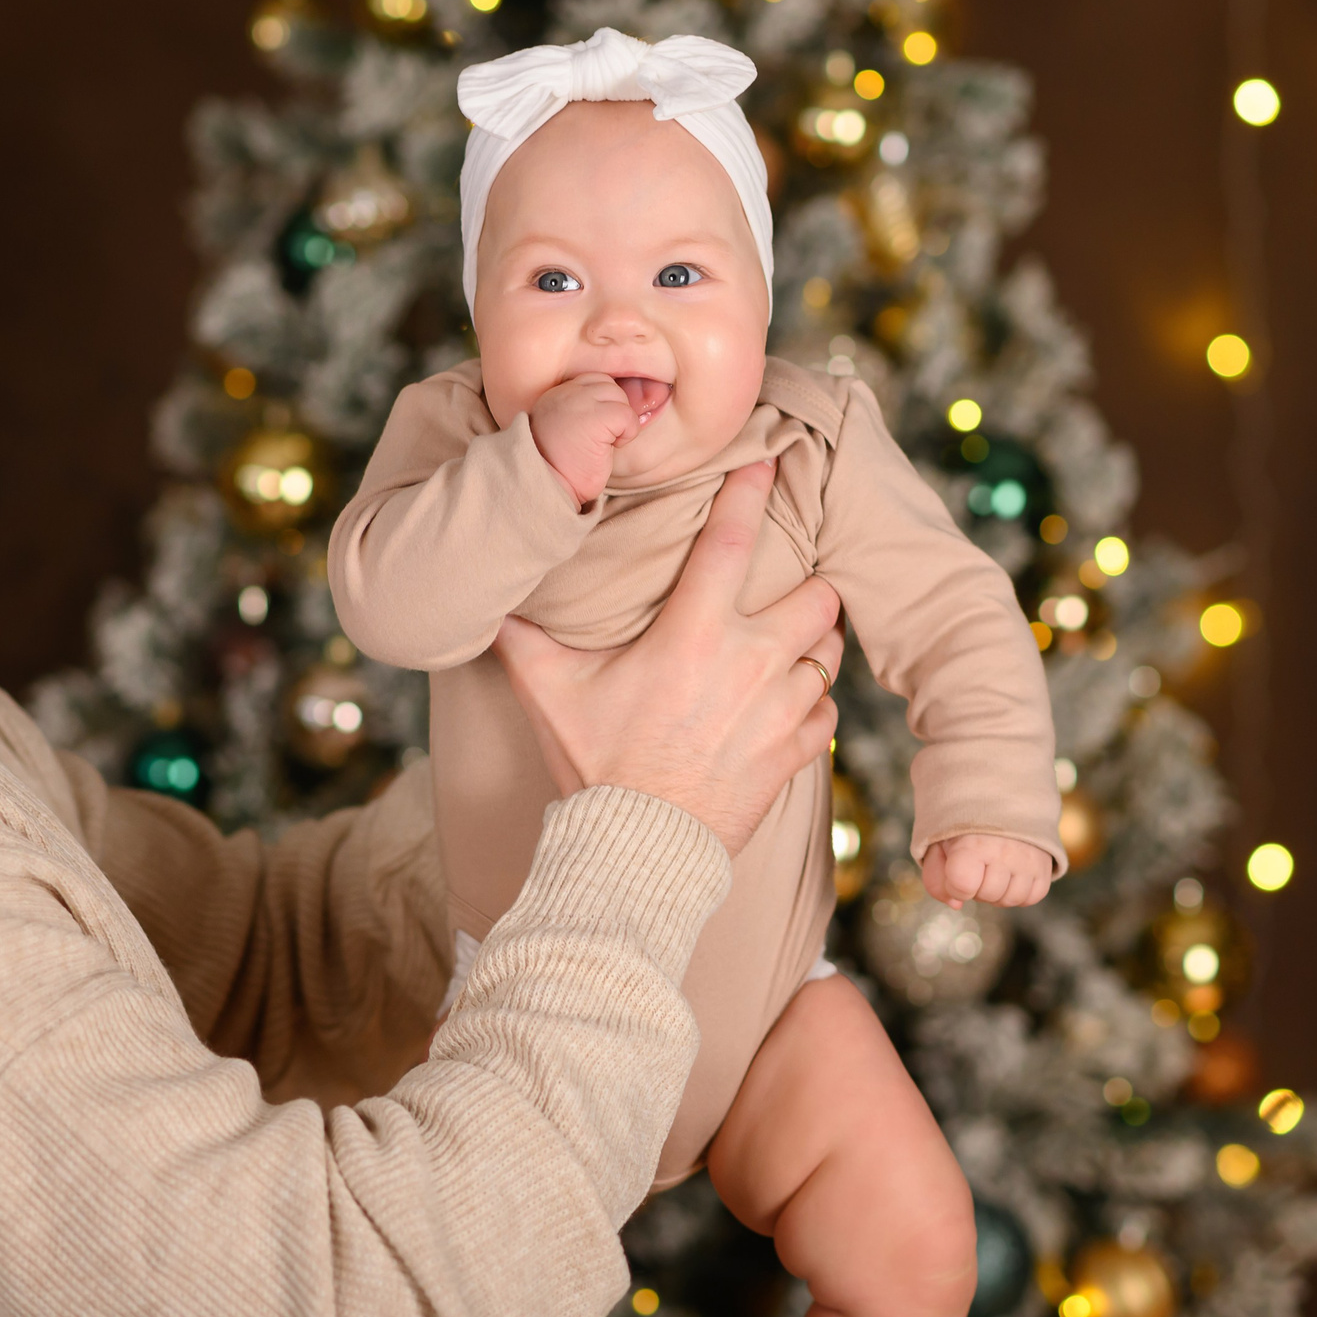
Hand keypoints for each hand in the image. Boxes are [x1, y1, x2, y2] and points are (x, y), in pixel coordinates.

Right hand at [493, 462, 842, 853]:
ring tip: (792, 645)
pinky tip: (787, 707)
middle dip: (809, 586)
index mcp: (694, 634)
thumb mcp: (550, 694)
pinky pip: (825, 714)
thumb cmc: (595, 766)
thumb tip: (489, 604)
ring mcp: (779, 711)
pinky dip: (812, 706)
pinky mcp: (794, 755)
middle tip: (788, 589)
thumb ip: (522, 641)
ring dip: (814, 645)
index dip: (750, 493)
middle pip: (816, 596)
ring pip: (828, 654)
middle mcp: (749, 663)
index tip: (764, 464)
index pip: (733, 541)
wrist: (637, 851)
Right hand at [527, 373, 646, 506]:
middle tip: (606, 437)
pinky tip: (613, 447)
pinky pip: (627, 415)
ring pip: (619, 396)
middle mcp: (564, 394)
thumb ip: (582, 413)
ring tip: (608, 443)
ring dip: (621, 421)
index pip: (592, 381)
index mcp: (554, 397)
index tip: (600, 429)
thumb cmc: (558, 469)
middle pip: (608, 385)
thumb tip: (619, 407)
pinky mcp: (595, 418)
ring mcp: (579, 403)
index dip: (604, 402)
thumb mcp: (564, 431)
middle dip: (615, 410)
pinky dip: (628, 432)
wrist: (547, 489)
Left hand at [919, 833, 1053, 908]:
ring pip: (1011, 900)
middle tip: (977, 863)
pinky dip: (1020, 891)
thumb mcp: (938, 844)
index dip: (955, 886)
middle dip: (977, 887)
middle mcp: (1005, 851)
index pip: (963, 885)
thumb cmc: (964, 826)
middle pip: (988, 895)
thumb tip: (956, 904)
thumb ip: (936, 879)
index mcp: (974, 843)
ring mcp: (1029, 859)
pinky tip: (1011, 873)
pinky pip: (1032, 897)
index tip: (956, 870)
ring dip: (999, 891)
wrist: (1000, 798)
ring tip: (994, 867)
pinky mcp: (1046, 864)